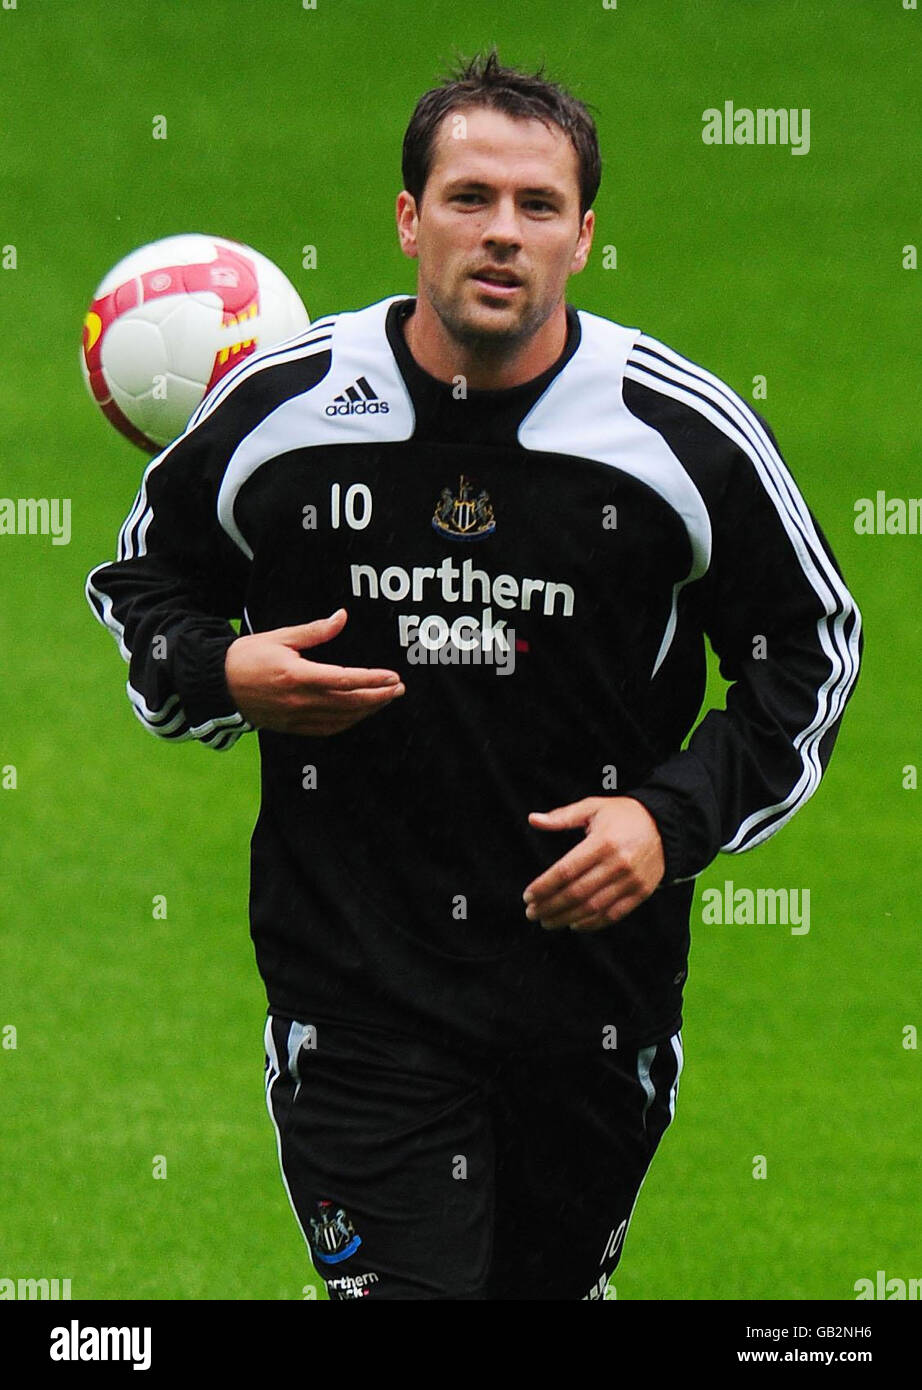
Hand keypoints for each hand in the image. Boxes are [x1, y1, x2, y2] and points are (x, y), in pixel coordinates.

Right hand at [225, 608, 404, 734]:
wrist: (218, 685)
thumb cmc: (247, 657)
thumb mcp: (280, 637)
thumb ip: (315, 631)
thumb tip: (342, 616)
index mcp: (297, 676)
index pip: (344, 680)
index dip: (372, 680)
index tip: (393, 676)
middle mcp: (299, 700)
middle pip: (349, 702)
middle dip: (378, 696)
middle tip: (399, 688)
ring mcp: (296, 717)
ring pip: (342, 718)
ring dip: (367, 710)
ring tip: (385, 699)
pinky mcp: (292, 726)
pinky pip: (328, 729)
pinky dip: (348, 722)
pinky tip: (360, 714)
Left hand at [523, 797, 664, 930]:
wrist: (666, 825)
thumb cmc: (624, 815)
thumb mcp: (593, 807)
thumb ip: (562, 816)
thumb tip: (533, 819)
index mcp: (603, 842)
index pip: (566, 870)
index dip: (544, 886)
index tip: (527, 896)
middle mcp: (618, 864)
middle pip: (577, 893)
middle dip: (550, 906)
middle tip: (531, 913)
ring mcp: (631, 881)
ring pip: (593, 907)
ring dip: (566, 918)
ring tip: (547, 922)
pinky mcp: (641, 892)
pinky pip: (613, 914)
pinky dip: (592, 923)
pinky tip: (574, 924)